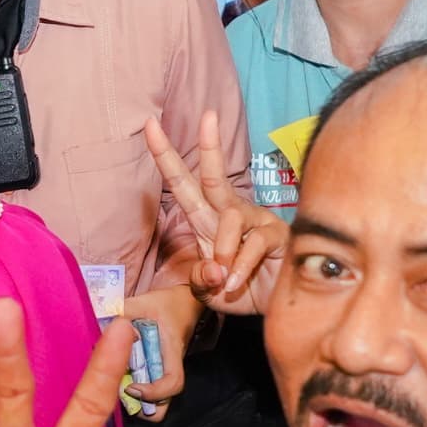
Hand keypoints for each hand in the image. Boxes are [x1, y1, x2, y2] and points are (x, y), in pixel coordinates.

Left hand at [125, 282, 197, 405]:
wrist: (182, 304)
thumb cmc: (166, 304)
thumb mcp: (144, 302)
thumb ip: (123, 310)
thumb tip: (99, 318)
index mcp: (172, 353)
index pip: (173, 383)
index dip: (154, 392)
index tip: (130, 386)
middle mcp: (169, 369)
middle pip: (163, 404)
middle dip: (141, 405)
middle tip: (118, 391)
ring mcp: (162, 373)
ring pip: (154, 401)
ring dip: (135, 399)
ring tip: (115, 384)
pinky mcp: (154, 373)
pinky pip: (145, 390)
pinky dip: (131, 388)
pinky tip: (115, 374)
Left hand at [143, 114, 286, 313]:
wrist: (276, 310)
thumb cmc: (240, 293)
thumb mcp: (208, 291)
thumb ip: (200, 280)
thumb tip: (213, 269)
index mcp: (207, 221)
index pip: (184, 185)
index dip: (166, 156)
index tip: (149, 124)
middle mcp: (231, 214)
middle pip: (214, 178)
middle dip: (210, 146)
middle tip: (208, 116)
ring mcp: (257, 222)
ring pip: (231, 216)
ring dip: (223, 248)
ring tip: (224, 279)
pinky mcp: (277, 236)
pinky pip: (255, 243)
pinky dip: (241, 267)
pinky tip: (237, 283)